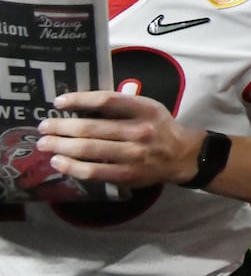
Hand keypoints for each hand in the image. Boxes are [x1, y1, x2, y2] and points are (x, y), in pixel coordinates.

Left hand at [36, 92, 203, 187]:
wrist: (181, 156)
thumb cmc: (159, 127)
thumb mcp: (149, 108)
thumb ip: (122, 106)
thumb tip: (83, 105)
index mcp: (144, 109)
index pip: (107, 101)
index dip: (80, 100)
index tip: (59, 102)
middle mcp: (139, 131)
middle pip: (91, 128)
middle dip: (62, 127)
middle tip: (44, 127)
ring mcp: (133, 155)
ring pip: (89, 150)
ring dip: (61, 146)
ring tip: (44, 144)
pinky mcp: (127, 175)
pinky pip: (93, 172)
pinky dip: (72, 167)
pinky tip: (59, 162)